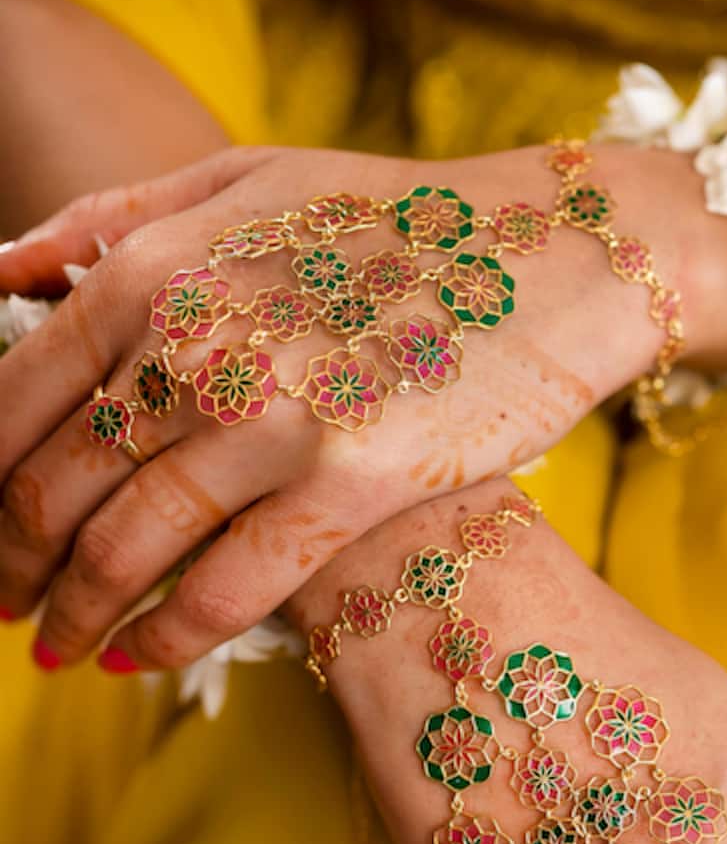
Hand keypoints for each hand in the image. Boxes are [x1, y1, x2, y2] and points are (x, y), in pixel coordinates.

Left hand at [0, 141, 726, 669]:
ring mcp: (271, 419)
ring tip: (54, 648)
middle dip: (10, 562)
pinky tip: (135, 662)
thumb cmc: (400, 218)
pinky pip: (229, 588)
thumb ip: (114, 222)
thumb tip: (2, 278)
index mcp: (151, 268)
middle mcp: (193, 344)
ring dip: (73, 612)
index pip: (14, 400)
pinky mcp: (348, 485)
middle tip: (1, 604)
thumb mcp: (243, 181)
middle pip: (54, 486)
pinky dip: (167, 636)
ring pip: (128, 548)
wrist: (555, 256)